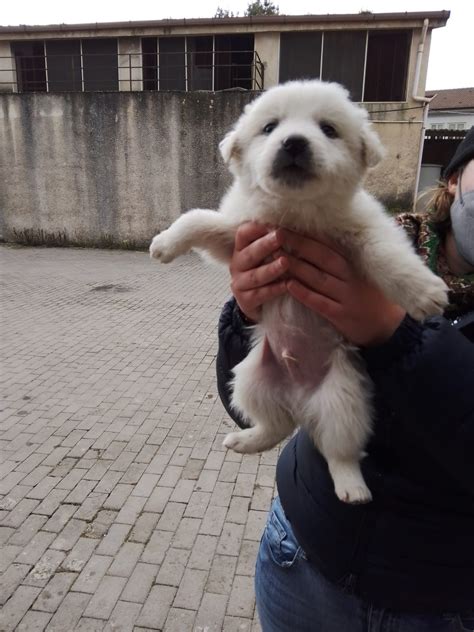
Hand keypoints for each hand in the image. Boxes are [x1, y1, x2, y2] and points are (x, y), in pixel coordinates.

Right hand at [230, 222, 287, 321]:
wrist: (259, 304)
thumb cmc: (267, 271)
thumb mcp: (269, 255)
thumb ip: (277, 241)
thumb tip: (298, 224)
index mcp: (242, 249)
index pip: (244, 233)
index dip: (257, 228)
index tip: (273, 223)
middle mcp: (237, 264)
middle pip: (250, 253)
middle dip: (266, 244)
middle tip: (281, 236)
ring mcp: (239, 283)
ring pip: (255, 275)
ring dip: (271, 268)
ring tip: (285, 262)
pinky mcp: (245, 300)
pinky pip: (260, 294)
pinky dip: (274, 289)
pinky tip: (287, 285)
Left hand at [280, 229, 405, 346]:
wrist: (388, 326)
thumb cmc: (368, 295)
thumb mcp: (361, 271)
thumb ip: (343, 256)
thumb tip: (318, 236)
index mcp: (355, 262)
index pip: (331, 243)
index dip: (310, 233)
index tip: (291, 223)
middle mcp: (351, 276)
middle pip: (323, 256)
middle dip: (299, 244)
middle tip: (278, 234)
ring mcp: (346, 296)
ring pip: (318, 278)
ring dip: (296, 266)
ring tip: (276, 256)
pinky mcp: (341, 315)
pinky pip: (319, 302)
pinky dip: (304, 293)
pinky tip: (288, 285)